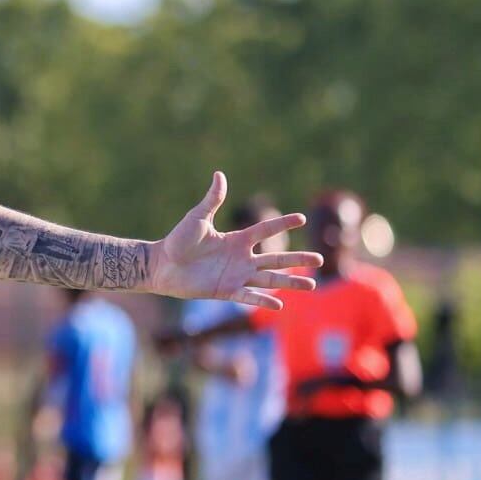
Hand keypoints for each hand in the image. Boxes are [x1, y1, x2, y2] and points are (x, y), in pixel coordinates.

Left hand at [147, 172, 322, 309]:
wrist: (161, 264)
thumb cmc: (178, 240)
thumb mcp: (197, 218)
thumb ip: (212, 199)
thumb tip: (219, 174)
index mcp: (237, 239)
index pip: (265, 230)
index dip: (282, 224)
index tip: (302, 218)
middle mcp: (241, 258)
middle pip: (275, 259)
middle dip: (297, 259)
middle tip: (319, 260)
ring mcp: (235, 275)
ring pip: (268, 279)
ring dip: (289, 282)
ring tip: (312, 286)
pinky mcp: (225, 291)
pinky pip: (248, 296)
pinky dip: (263, 300)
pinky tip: (280, 305)